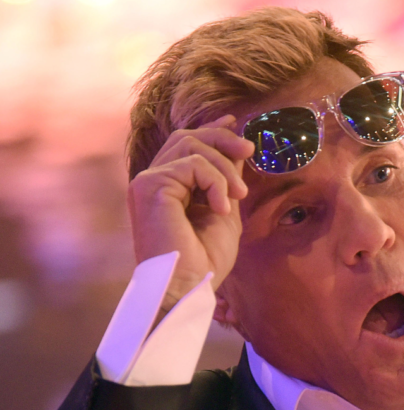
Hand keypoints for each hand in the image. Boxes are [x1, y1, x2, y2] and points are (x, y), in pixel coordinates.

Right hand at [127, 114, 254, 312]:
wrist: (190, 287)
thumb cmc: (205, 260)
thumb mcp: (224, 209)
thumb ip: (225, 178)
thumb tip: (235, 147)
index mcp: (167, 187)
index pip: (185, 144)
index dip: (210, 129)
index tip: (232, 122)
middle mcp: (152, 181)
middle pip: (187, 137)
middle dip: (222, 139)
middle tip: (250, 151)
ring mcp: (147, 183)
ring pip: (191, 147)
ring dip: (224, 169)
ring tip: (238, 197)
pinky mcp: (149, 187)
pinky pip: (192, 165)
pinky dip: (215, 182)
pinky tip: (222, 208)